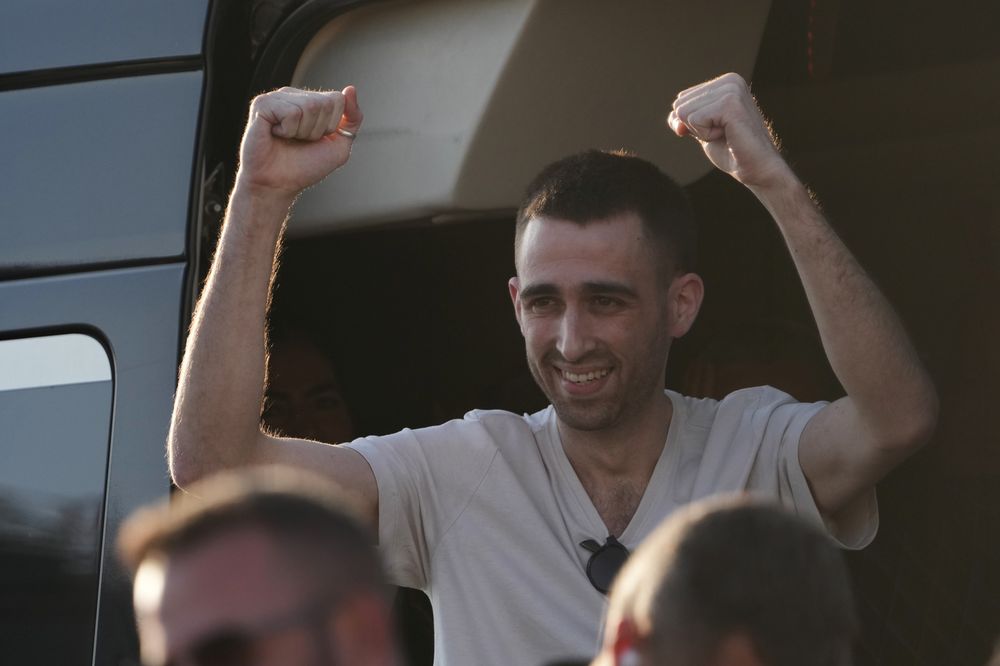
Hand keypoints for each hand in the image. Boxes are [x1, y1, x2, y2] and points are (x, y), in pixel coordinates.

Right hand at [237, 85, 362, 198]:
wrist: (277, 185)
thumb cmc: (304, 167)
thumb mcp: (339, 146)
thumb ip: (352, 118)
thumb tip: (350, 89)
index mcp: (311, 101)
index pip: (337, 99)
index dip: (332, 126)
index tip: (316, 139)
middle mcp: (294, 95)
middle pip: (325, 102)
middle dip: (318, 130)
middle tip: (300, 141)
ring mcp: (277, 97)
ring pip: (310, 106)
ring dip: (303, 132)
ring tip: (288, 139)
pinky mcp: (262, 104)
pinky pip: (291, 112)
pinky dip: (288, 130)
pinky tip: (276, 135)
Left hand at [667, 73, 791, 189]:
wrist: (756, 168)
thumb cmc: (731, 150)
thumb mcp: (701, 130)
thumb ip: (683, 120)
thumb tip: (675, 118)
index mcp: (724, 82)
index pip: (681, 100)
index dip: (693, 124)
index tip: (719, 130)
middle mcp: (729, 80)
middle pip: (680, 105)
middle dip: (696, 127)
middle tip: (723, 134)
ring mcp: (731, 89)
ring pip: (684, 113)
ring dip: (702, 132)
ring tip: (726, 134)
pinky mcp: (730, 103)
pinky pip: (694, 120)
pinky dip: (706, 135)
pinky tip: (727, 135)